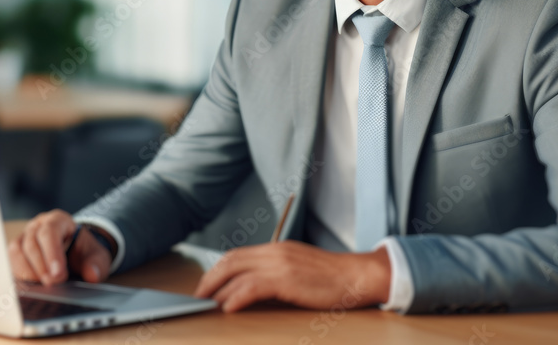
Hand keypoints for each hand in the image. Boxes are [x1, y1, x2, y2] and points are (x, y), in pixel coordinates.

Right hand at [8, 209, 113, 285]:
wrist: (76, 253)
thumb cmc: (84, 252)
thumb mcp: (97, 256)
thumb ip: (96, 264)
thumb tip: (92, 275)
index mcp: (58, 221)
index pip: (49, 231)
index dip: (52, 253)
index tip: (58, 274)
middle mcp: (38, 226)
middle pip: (31, 242)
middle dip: (41, 266)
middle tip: (52, 284)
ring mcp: (25, 238)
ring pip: (16, 250)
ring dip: (27, 271)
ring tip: (41, 286)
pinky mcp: (17, 254)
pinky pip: (11, 262)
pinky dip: (19, 275)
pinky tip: (31, 287)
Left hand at [193, 241, 390, 312]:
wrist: (358, 276)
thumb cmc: (333, 279)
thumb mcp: (299, 271)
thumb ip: (277, 275)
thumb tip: (253, 292)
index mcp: (276, 249)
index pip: (237, 255)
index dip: (217, 270)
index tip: (207, 286)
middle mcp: (275, 252)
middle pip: (230, 261)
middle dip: (210, 279)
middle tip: (198, 296)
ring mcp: (280, 263)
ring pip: (237, 272)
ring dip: (218, 289)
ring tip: (208, 304)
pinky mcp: (287, 279)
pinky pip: (253, 286)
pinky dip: (236, 297)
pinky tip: (229, 308)